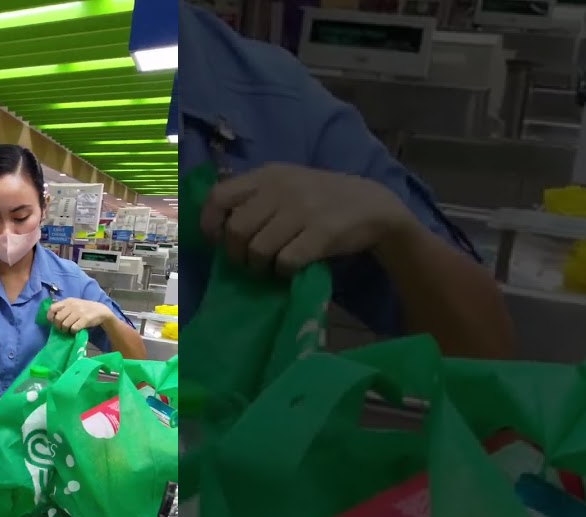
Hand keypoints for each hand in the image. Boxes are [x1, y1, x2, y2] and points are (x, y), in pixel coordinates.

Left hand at [47, 298, 113, 333]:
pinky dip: (72, 332)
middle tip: (62, 329)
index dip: (50, 316)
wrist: (101, 311)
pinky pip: (73, 328)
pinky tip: (75, 331)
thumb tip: (51, 317)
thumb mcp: (74, 304)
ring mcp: (79, 312)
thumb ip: (64, 308)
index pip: (52, 308)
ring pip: (65, 325)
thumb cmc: (84, 309)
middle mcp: (72, 305)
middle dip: (58, 326)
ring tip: (68, 330)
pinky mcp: (85, 319)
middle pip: (58, 318)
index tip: (52, 322)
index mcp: (68, 301)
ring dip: (65, 330)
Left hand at [200, 163, 422, 275]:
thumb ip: (254, 197)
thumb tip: (217, 228)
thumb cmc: (321, 199)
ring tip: (269, 266)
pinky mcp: (322, 233)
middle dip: (236, 254)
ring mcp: (303, 209)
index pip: (218, 196)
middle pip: (236, 230)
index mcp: (268, 175)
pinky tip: (289, 269)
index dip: (210, 223)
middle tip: (247, 262)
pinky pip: (285, 261)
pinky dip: (282, 272)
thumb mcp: (286, 184)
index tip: (217, 240)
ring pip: (257, 249)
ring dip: (258, 266)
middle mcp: (282, 188)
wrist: (374, 206)